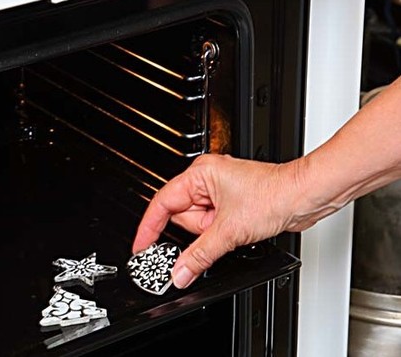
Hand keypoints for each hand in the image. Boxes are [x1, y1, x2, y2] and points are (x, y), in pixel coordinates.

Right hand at [132, 153, 306, 288]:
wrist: (303, 196)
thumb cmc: (273, 194)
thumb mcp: (229, 230)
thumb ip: (199, 254)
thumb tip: (180, 271)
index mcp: (200, 174)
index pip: (163, 203)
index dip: (149, 227)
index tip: (141, 247)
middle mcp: (207, 179)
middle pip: (182, 215)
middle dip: (195, 232)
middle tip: (206, 241)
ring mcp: (220, 192)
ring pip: (199, 223)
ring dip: (211, 234)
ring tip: (232, 230)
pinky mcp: (231, 204)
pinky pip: (212, 225)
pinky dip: (217, 235)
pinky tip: (233, 233)